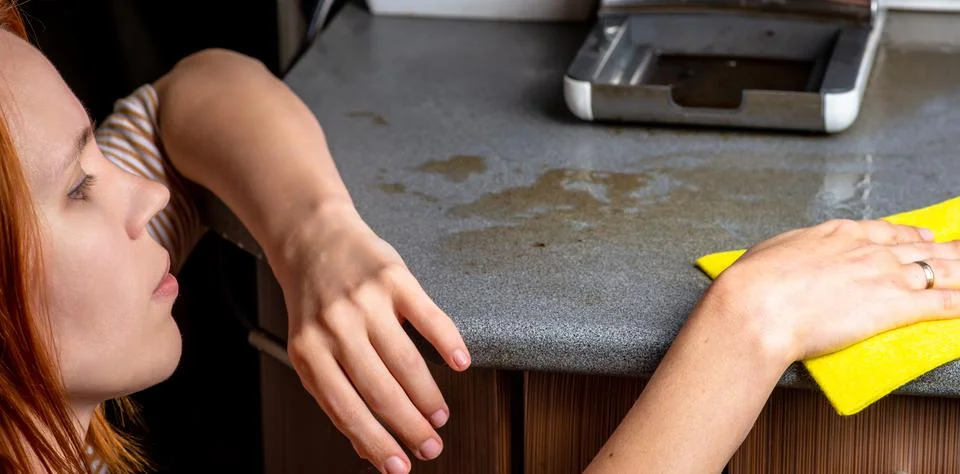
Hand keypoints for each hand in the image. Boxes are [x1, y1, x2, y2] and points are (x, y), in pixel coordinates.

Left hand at [274, 202, 470, 473]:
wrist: (312, 237)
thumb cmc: (314, 299)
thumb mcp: (309, 348)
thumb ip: (333, 392)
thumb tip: (364, 444)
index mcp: (310, 352)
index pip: (347, 410)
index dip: (376, 443)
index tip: (399, 466)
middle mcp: (336, 328)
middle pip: (381, 391)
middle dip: (411, 427)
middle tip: (430, 446)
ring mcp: (366, 302)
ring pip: (406, 362)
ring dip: (428, 396)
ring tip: (440, 415)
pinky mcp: (393, 277)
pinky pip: (428, 316)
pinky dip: (449, 342)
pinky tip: (460, 362)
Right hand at [709, 219, 959, 362]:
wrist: (758, 307)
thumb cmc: (754, 283)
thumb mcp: (774, 252)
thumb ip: (796, 251)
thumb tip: (794, 255)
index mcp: (840, 234)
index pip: (888, 232)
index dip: (911, 235)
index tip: (924, 238)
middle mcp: (870, 251)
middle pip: (922, 249)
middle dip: (949, 250)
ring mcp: (886, 276)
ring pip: (941, 270)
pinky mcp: (895, 307)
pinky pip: (942, 303)